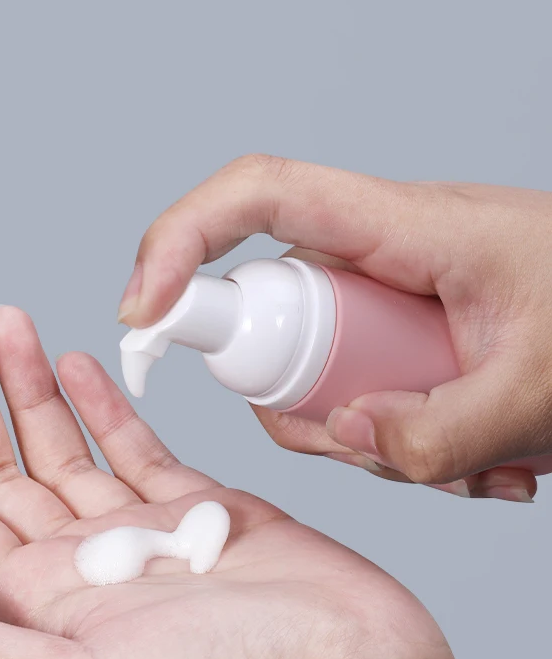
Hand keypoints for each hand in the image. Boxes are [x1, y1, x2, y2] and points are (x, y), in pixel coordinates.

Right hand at [118, 155, 551, 500]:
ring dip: (373, 443)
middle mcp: (377, 258)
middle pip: (275, 320)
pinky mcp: (397, 338)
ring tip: (476, 464)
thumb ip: (441, 433)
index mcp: (404, 227)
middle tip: (389, 450)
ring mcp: (383, 301)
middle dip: (310, 410)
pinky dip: (403, 447)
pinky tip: (487, 461)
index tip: (145, 313)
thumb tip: (347, 435)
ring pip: (315, 378)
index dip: (180, 239)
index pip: (260, 195)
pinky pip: (358, 399)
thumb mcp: (537, 390)